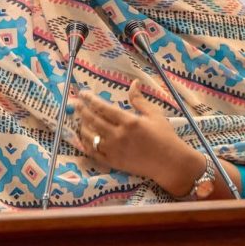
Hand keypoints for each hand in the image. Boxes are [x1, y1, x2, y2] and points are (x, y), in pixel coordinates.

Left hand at [77, 80, 204, 195]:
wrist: (169, 163)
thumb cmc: (164, 136)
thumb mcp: (154, 114)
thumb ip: (139, 99)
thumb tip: (133, 82)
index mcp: (129, 121)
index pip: (104, 108)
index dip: (91, 100)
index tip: (83, 94)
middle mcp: (118, 136)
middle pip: (94, 121)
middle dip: (82, 110)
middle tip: (75, 103)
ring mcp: (114, 151)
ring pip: (90, 137)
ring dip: (82, 126)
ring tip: (79, 119)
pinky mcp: (113, 163)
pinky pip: (94, 153)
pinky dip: (86, 144)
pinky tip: (83, 138)